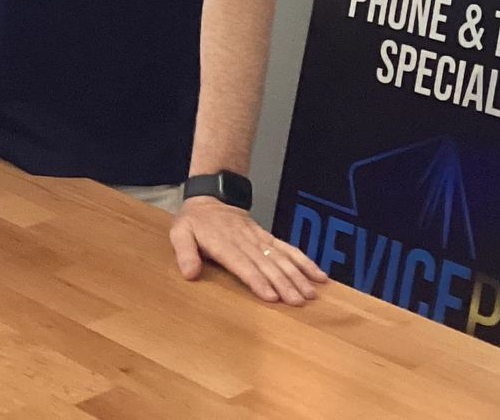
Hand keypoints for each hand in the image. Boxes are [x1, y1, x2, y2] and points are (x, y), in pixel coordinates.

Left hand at [169, 197, 324, 303]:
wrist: (211, 198)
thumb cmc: (194, 221)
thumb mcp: (179, 233)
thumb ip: (184, 253)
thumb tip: (189, 274)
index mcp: (223, 244)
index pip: (243, 264)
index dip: (257, 280)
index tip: (272, 296)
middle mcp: (245, 242)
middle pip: (267, 264)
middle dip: (284, 283)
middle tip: (298, 302)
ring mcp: (259, 239)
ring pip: (281, 258)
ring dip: (297, 275)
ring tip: (311, 294)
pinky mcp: (268, 238)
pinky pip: (288, 249)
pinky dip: (304, 261)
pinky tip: (319, 275)